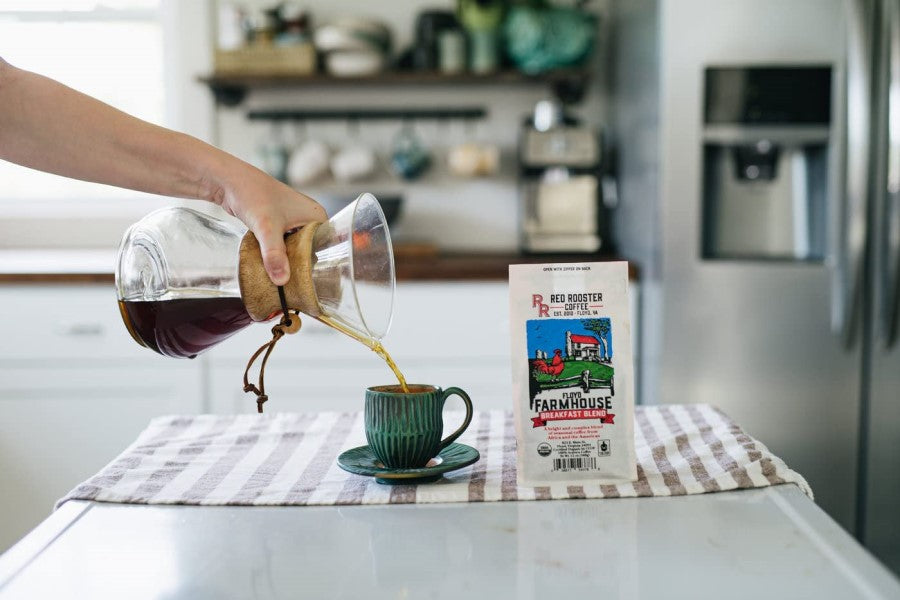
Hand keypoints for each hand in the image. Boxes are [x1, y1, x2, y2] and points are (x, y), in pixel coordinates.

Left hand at [210, 164, 325, 285]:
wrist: (229, 181)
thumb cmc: (252, 195)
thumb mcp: (266, 228)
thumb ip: (274, 255)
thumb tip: (282, 280)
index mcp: (317, 216)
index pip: (325, 248)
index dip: (317, 265)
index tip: (307, 283)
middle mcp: (308, 218)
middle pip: (310, 251)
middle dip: (300, 266)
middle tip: (292, 287)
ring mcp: (292, 221)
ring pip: (295, 249)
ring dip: (286, 261)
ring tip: (281, 279)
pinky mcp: (278, 224)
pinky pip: (282, 245)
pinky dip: (276, 255)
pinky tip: (270, 266)